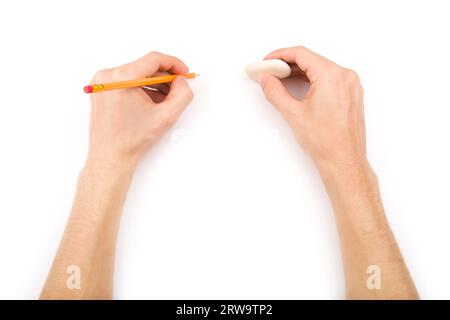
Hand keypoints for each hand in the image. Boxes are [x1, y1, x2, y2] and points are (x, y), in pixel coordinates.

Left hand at [87, 51, 193, 166]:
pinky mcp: (101, 89)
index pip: (153, 60)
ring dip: (154, 84)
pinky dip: (141, 89)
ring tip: (164, 101)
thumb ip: (182, 94)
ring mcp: (101, 82)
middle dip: (164, 77)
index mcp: (121, 78)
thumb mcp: (166, 116)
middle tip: (178, 88)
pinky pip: (126, 81)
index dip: (174, 64)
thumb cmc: (132, 140)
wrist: (111, 157)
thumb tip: (181, 81)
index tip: (184, 73)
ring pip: (136, 74)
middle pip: (144, 67)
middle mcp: (107, 76)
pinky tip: (151, 103)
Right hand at [259, 46, 365, 171]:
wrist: (344, 160)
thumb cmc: (325, 141)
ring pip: (321, 69)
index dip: (281, 55)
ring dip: (301, 72)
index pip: (302, 54)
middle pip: (312, 60)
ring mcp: (351, 86)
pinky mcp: (352, 95)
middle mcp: (345, 77)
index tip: (269, 60)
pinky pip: (331, 79)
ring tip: (282, 79)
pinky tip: (300, 87)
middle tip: (271, 71)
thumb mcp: (293, 114)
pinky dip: (314, 80)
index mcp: (331, 76)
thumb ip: (275, 92)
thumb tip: (267, 80)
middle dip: (289, 64)